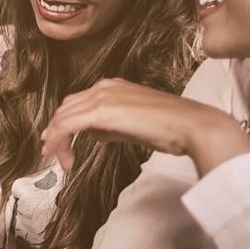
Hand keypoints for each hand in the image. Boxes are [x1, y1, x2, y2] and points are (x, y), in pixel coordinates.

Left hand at [40, 78, 249, 174]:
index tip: (61, 145)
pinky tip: (65, 158)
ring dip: (57, 141)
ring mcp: (102, 97)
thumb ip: (110, 126)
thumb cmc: (170, 129)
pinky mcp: (102, 111)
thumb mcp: (133, 125)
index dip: (63, 125)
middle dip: (56, 133)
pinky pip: (67, 126)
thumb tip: (92, 134)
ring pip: (63, 118)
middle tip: (57, 156)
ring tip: (62, 162)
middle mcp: (104, 87)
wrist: (192, 126)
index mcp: (112, 87)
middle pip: (65, 109)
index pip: (76, 104)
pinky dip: (59, 141)